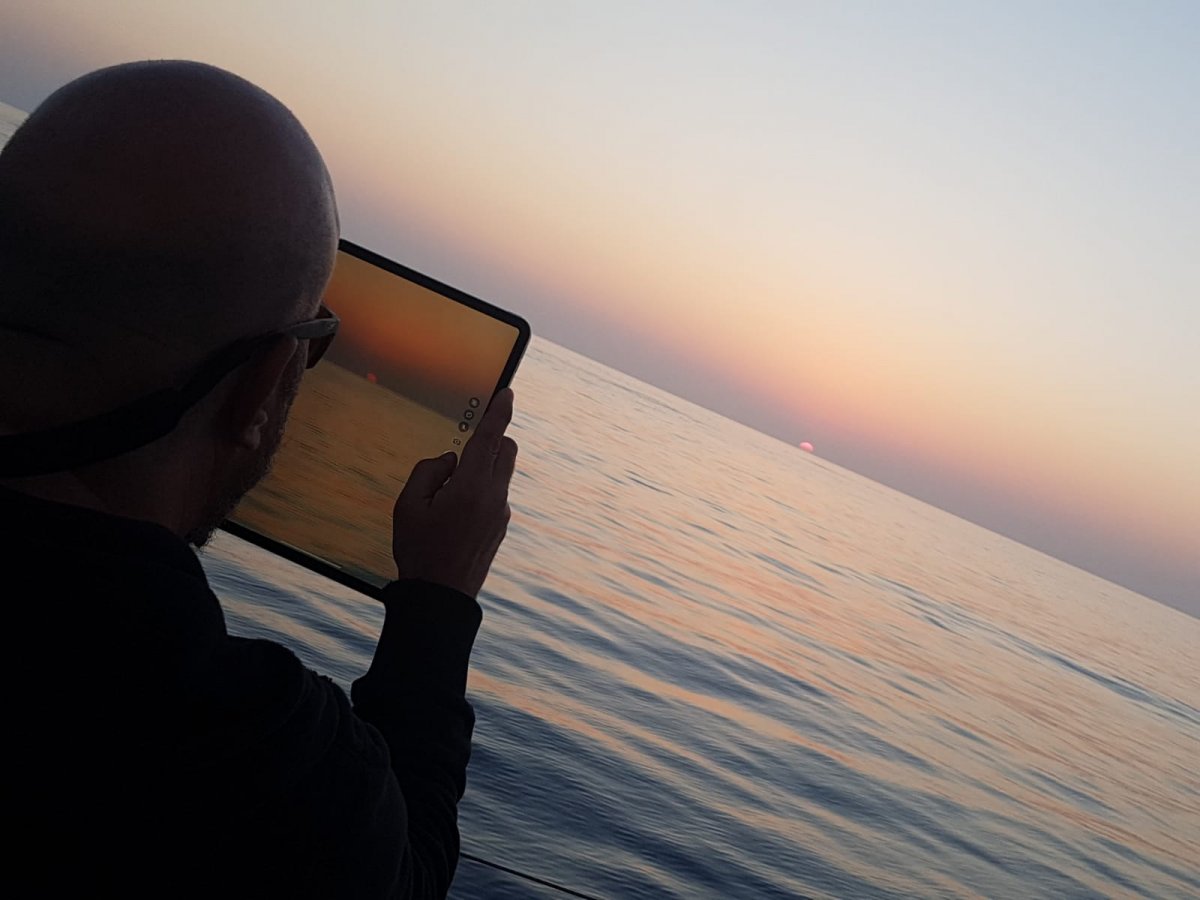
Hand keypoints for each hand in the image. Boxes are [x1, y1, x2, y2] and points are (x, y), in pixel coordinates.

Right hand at [391, 389, 517, 597]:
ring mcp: (501, 513)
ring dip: (482, 469)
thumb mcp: (407, 505)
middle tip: (462, 451)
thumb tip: (451, 461)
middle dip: (492, 440)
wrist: (441, 597)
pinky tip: (453, 517)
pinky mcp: (501, 527)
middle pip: (506, 451)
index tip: (508, 393)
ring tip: (446, 498)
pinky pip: (494, 495)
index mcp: (471, 487)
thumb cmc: (418, 550)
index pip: (490, 439)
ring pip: (500, 474)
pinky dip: (479, 491)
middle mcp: (494, 497)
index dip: (499, 413)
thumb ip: (429, 472)